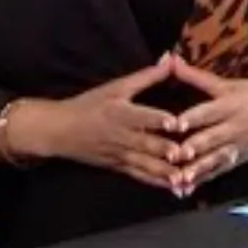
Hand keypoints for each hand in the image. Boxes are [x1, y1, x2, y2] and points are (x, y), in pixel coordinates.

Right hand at [3, 55, 183, 190]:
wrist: (59, 131)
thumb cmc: (90, 104)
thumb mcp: (117, 87)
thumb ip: (147, 76)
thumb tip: (170, 58)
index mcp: (120, 112)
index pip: (141, 116)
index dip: (158, 120)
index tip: (177, 123)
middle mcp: (121, 135)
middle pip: (145, 144)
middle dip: (165, 150)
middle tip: (187, 154)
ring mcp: (120, 154)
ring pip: (145, 165)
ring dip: (165, 172)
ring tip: (184, 178)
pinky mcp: (119, 167)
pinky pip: (141, 177)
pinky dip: (158, 184)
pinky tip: (177, 190)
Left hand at [169, 58, 247, 194]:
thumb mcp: (232, 82)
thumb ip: (195, 75)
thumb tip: (169, 59)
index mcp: (231, 103)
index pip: (209, 111)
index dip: (192, 118)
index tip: (174, 124)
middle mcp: (234, 125)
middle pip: (211, 138)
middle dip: (193, 148)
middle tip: (175, 156)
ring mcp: (238, 144)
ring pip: (215, 158)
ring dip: (198, 169)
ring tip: (181, 179)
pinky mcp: (240, 158)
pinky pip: (220, 170)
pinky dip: (204, 180)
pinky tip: (188, 189)